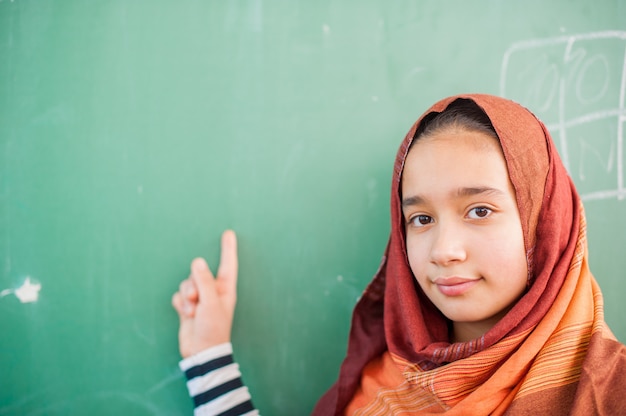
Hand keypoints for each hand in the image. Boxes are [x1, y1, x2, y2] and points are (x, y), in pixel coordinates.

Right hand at [172, 230, 237, 357]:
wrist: (200, 352)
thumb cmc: (212, 329)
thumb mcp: (210, 303)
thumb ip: (203, 281)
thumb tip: (197, 261)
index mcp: (225, 289)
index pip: (227, 264)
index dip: (228, 249)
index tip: (229, 233)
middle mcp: (212, 292)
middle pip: (198, 274)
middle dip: (193, 284)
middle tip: (196, 299)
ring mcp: (199, 299)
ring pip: (186, 284)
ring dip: (186, 297)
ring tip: (192, 311)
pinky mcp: (187, 307)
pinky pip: (178, 297)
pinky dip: (180, 305)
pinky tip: (185, 316)